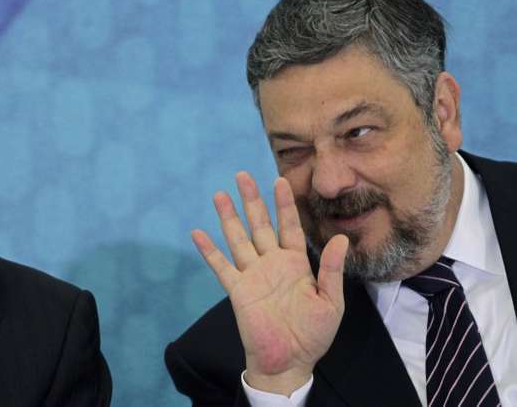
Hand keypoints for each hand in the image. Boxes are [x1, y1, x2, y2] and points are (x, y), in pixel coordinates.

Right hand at [192, 172, 348, 395]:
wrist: (290, 361)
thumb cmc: (314, 334)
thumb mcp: (331, 302)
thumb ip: (331, 270)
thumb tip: (339, 238)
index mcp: (296, 263)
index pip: (289, 227)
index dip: (284, 205)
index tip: (280, 181)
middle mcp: (271, 263)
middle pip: (259, 225)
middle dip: (252, 200)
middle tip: (242, 175)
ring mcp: (253, 275)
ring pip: (238, 239)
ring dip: (229, 217)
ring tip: (219, 195)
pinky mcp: (238, 290)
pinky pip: (221, 267)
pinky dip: (209, 251)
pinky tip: (197, 233)